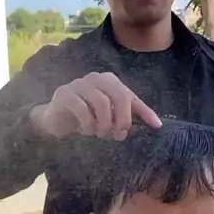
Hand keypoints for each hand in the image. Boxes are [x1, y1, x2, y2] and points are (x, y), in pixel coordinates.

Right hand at [30, 72, 161, 140]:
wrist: (56, 119)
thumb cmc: (86, 116)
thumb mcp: (110, 116)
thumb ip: (129, 116)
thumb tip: (156, 124)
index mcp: (109, 81)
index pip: (131, 96)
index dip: (145, 112)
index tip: (156, 126)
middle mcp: (96, 78)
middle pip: (119, 96)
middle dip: (123, 119)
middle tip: (119, 135)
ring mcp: (79, 84)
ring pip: (101, 102)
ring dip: (104, 124)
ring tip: (100, 134)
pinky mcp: (64, 94)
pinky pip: (82, 108)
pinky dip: (88, 123)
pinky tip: (86, 130)